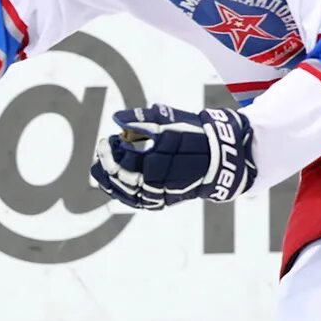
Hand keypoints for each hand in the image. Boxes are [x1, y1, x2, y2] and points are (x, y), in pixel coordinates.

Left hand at [90, 104, 255, 209]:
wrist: (219, 156)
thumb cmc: (193, 133)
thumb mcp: (169, 119)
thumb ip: (141, 118)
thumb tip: (117, 119)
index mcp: (155, 161)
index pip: (120, 162)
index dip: (108, 151)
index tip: (106, 140)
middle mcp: (156, 181)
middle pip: (121, 179)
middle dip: (107, 164)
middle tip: (103, 150)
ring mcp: (160, 194)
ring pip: (126, 193)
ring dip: (110, 181)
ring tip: (102, 169)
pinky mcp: (164, 200)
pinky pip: (137, 202)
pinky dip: (122, 194)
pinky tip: (113, 185)